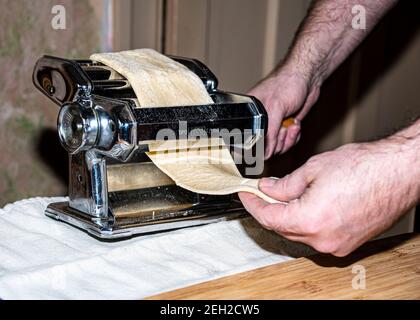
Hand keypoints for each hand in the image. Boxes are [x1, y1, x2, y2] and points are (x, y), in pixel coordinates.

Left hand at [239, 140, 418, 255]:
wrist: (400, 172)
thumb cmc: (364, 166)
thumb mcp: (313, 169)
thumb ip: (284, 185)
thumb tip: (268, 190)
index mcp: (310, 221)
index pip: (268, 218)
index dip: (252, 205)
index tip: (245, 195)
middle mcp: (323, 240)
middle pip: (282, 228)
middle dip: (269, 210)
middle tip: (261, 192)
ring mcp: (338, 245)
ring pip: (300, 234)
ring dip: (288, 216)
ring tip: (285, 195)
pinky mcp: (349, 243)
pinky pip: (318, 236)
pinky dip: (307, 222)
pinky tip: (307, 205)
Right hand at [248, 66, 319, 158]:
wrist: (308, 78)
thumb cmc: (287, 83)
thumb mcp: (276, 108)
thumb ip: (269, 133)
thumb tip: (265, 152)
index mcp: (249, 114)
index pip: (247, 140)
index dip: (258, 146)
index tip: (269, 143)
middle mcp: (259, 121)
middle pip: (263, 147)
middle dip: (277, 141)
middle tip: (283, 129)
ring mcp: (272, 125)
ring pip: (276, 147)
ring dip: (287, 139)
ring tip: (291, 125)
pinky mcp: (284, 127)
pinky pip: (286, 142)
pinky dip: (293, 137)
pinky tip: (295, 124)